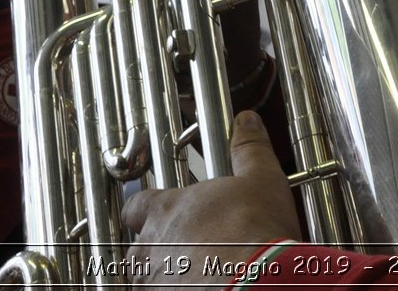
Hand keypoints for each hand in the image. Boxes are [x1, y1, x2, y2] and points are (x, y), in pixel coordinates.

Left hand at [121, 111, 302, 285]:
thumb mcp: (260, 179)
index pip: (137, 205)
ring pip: (148, 277)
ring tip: (196, 273)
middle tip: (188, 248)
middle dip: (158, 247)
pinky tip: (203, 287)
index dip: (146, 209)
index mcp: (168, 209)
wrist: (256, 282)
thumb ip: (248, 149)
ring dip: (166, 274)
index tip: (157, 211)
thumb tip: (247, 123)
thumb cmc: (254, 232)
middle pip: (139, 246)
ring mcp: (154, 281)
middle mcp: (151, 246)